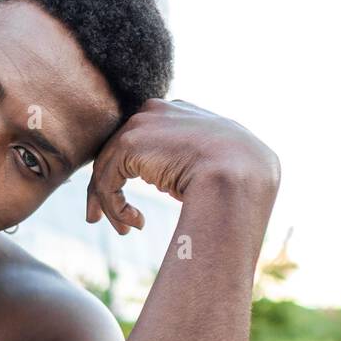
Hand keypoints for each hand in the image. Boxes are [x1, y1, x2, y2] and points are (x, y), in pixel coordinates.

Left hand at [85, 99, 279, 233]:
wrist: (240, 174)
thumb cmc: (236, 177)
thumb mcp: (212, 164)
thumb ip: (189, 163)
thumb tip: (176, 183)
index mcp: (179, 111)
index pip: (142, 140)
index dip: (130, 169)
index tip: (131, 197)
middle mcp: (156, 111)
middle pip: (118, 151)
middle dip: (108, 186)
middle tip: (101, 216)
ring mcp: (141, 124)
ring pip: (109, 168)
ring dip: (111, 204)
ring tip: (123, 229)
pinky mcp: (128, 144)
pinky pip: (107, 180)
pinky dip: (114, 206)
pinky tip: (136, 223)